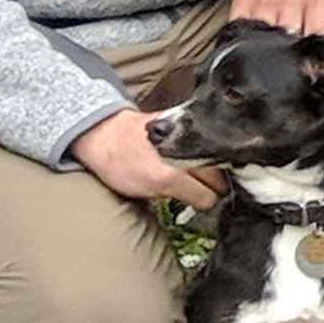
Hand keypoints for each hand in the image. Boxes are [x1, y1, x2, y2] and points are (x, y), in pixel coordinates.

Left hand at [72, 108, 219, 210]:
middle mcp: (182, 153)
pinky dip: (207, 148)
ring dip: (213, 167)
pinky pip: (208, 139)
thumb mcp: (143, 191)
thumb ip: (175, 194)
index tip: (205, 202)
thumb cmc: (117, 164)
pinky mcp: (187, 120)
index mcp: (169, 176)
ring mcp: (187, 134)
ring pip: (216, 156)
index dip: (207, 202)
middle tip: (207, 190)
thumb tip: (199, 200)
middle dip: (214, 185)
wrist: (106, 134)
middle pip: (217, 174)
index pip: (207, 195)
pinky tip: (196, 154)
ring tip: (202, 174)